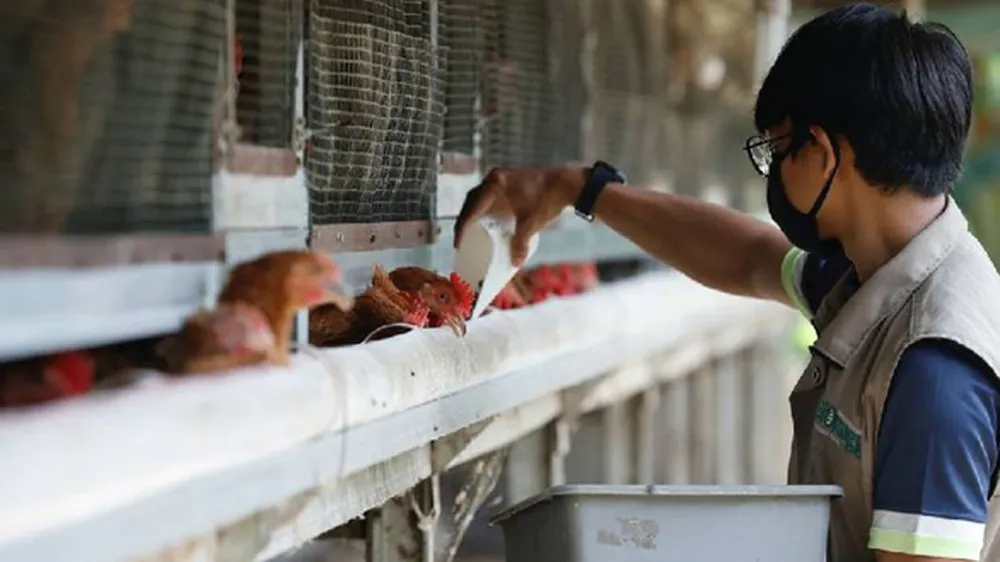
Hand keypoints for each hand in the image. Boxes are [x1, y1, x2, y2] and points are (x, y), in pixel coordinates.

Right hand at [453, 166, 586, 265]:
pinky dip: (486, 209)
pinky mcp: (509, 181)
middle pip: (472, 202)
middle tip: (462, 240)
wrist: (567, 183)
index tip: (459, 244)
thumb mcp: (531, 224)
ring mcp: (501, 177)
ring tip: (472, 233)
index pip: (471, 209)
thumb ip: (520, 244)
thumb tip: (515, 263)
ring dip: (474, 214)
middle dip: (465, 221)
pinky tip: (488, 221)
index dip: (462, 228)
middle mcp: (494, 178)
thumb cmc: (547, 199)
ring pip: (480, 198)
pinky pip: (490, 196)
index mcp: (495, 185)